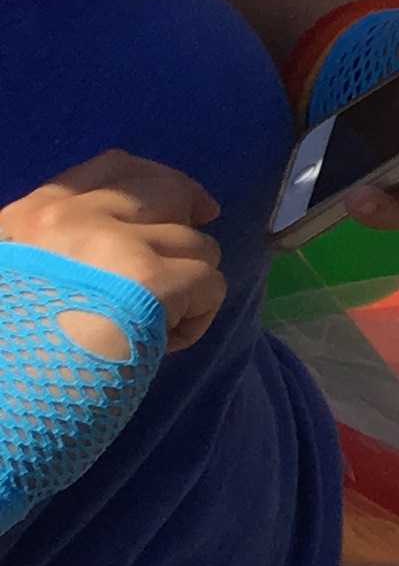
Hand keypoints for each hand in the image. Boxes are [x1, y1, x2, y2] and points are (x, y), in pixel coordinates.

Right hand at [1, 154, 224, 351]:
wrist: (5, 398)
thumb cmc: (16, 347)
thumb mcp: (20, 275)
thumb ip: (65, 245)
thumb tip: (140, 228)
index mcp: (33, 218)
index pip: (115, 166)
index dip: (162, 181)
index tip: (192, 206)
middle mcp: (73, 219)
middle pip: (171, 194)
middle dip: (185, 233)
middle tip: (180, 274)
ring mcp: (115, 247)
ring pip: (200, 245)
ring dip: (185, 289)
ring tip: (145, 327)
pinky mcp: (152, 284)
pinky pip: (212, 285)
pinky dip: (196, 319)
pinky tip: (159, 346)